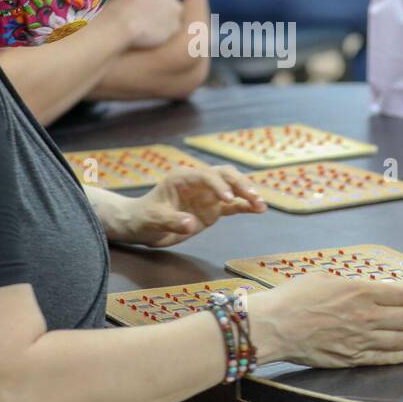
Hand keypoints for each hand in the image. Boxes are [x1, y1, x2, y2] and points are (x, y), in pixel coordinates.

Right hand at [103, 0, 182, 48]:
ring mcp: (175, 8)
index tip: (144, 1)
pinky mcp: (175, 25)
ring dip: (164, 17)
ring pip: (173, 12)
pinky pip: (171, 28)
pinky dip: (163, 31)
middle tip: (148, 12)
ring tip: (147, 24)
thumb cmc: (116, 3)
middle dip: (162, 3)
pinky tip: (149, 33)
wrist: (121, 21)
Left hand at [105, 165, 264, 247]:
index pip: (207, 176)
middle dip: (241, 184)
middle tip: (253, 197)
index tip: (229, 199)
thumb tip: (191, 224)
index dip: (220, 185)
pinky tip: (259, 209)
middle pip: (225, 176)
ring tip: (261, 205)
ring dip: (248, 194)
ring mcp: (207, 196)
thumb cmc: (143, 218)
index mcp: (183, 178)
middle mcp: (199, 183)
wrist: (141, 225)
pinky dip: (245, 207)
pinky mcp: (212, 209)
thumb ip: (171, 221)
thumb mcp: (153, 220)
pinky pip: (233, 206)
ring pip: (233, 188)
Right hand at [246, 274, 402, 367]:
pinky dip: (399, 356)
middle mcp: (367, 316)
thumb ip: (348, 284)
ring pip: (400, 341)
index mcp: (361, 292)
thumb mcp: (323, 279)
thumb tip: (362, 288)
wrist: (275, 326)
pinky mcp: (352, 358)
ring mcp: (361, 340)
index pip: (400, 295)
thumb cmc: (294, 298)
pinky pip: (383, 358)